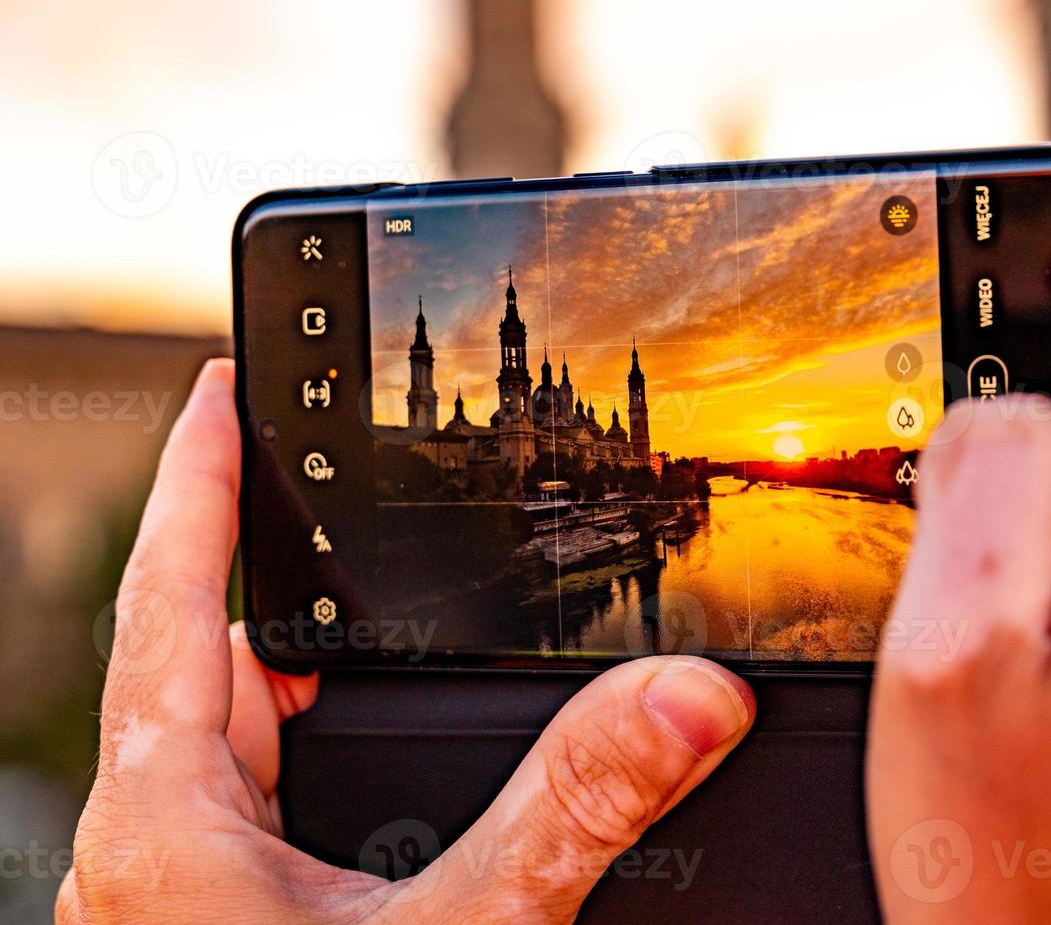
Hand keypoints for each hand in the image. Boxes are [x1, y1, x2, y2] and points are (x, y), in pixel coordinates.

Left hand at [58, 360, 754, 922]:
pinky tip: (371, 793)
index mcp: (167, 807)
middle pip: (201, 657)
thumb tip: (687, 700)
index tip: (217, 385)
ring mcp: (178, 888)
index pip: (172, 589)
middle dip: (273, 579)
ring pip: (228, 739)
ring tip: (367, 636)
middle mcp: (157, 838)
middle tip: (343, 515)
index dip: (201, 476)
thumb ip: (573, 811)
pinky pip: (249, 805)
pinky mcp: (216, 923)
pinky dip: (305, 766)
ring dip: (294, 682)